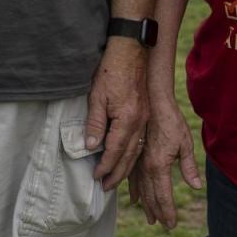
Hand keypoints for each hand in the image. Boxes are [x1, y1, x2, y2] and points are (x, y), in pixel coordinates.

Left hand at [86, 37, 149, 190]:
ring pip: (137, 149)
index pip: (115, 150)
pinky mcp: (146, 113)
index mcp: (128, 119)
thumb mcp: (97, 97)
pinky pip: (141, 140)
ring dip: (126, 166)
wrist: (130, 51)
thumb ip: (95, 124)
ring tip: (115, 177)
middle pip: (129, 155)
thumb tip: (90, 147)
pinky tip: (127, 159)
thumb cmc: (112, 71)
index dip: (105, 166)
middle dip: (117, 173)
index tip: (96, 177)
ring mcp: (146, 117)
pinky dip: (133, 154)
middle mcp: (140, 121)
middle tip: (106, 186)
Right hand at [128, 95, 201, 228]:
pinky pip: (132, 178)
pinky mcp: (135, 155)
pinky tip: (134, 197)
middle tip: (163, 225)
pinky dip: (134, 190)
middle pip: (151, 195)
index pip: (163, 195)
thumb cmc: (172, 121)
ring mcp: (138, 161)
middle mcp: (146, 166)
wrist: (154, 103)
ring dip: (146, 204)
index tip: (171, 223)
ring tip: (150, 218)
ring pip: (141, 189)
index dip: (168, 211)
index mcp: (159, 165)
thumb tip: (196, 186)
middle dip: (158, 212)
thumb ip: (188, 166)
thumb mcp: (185, 143)